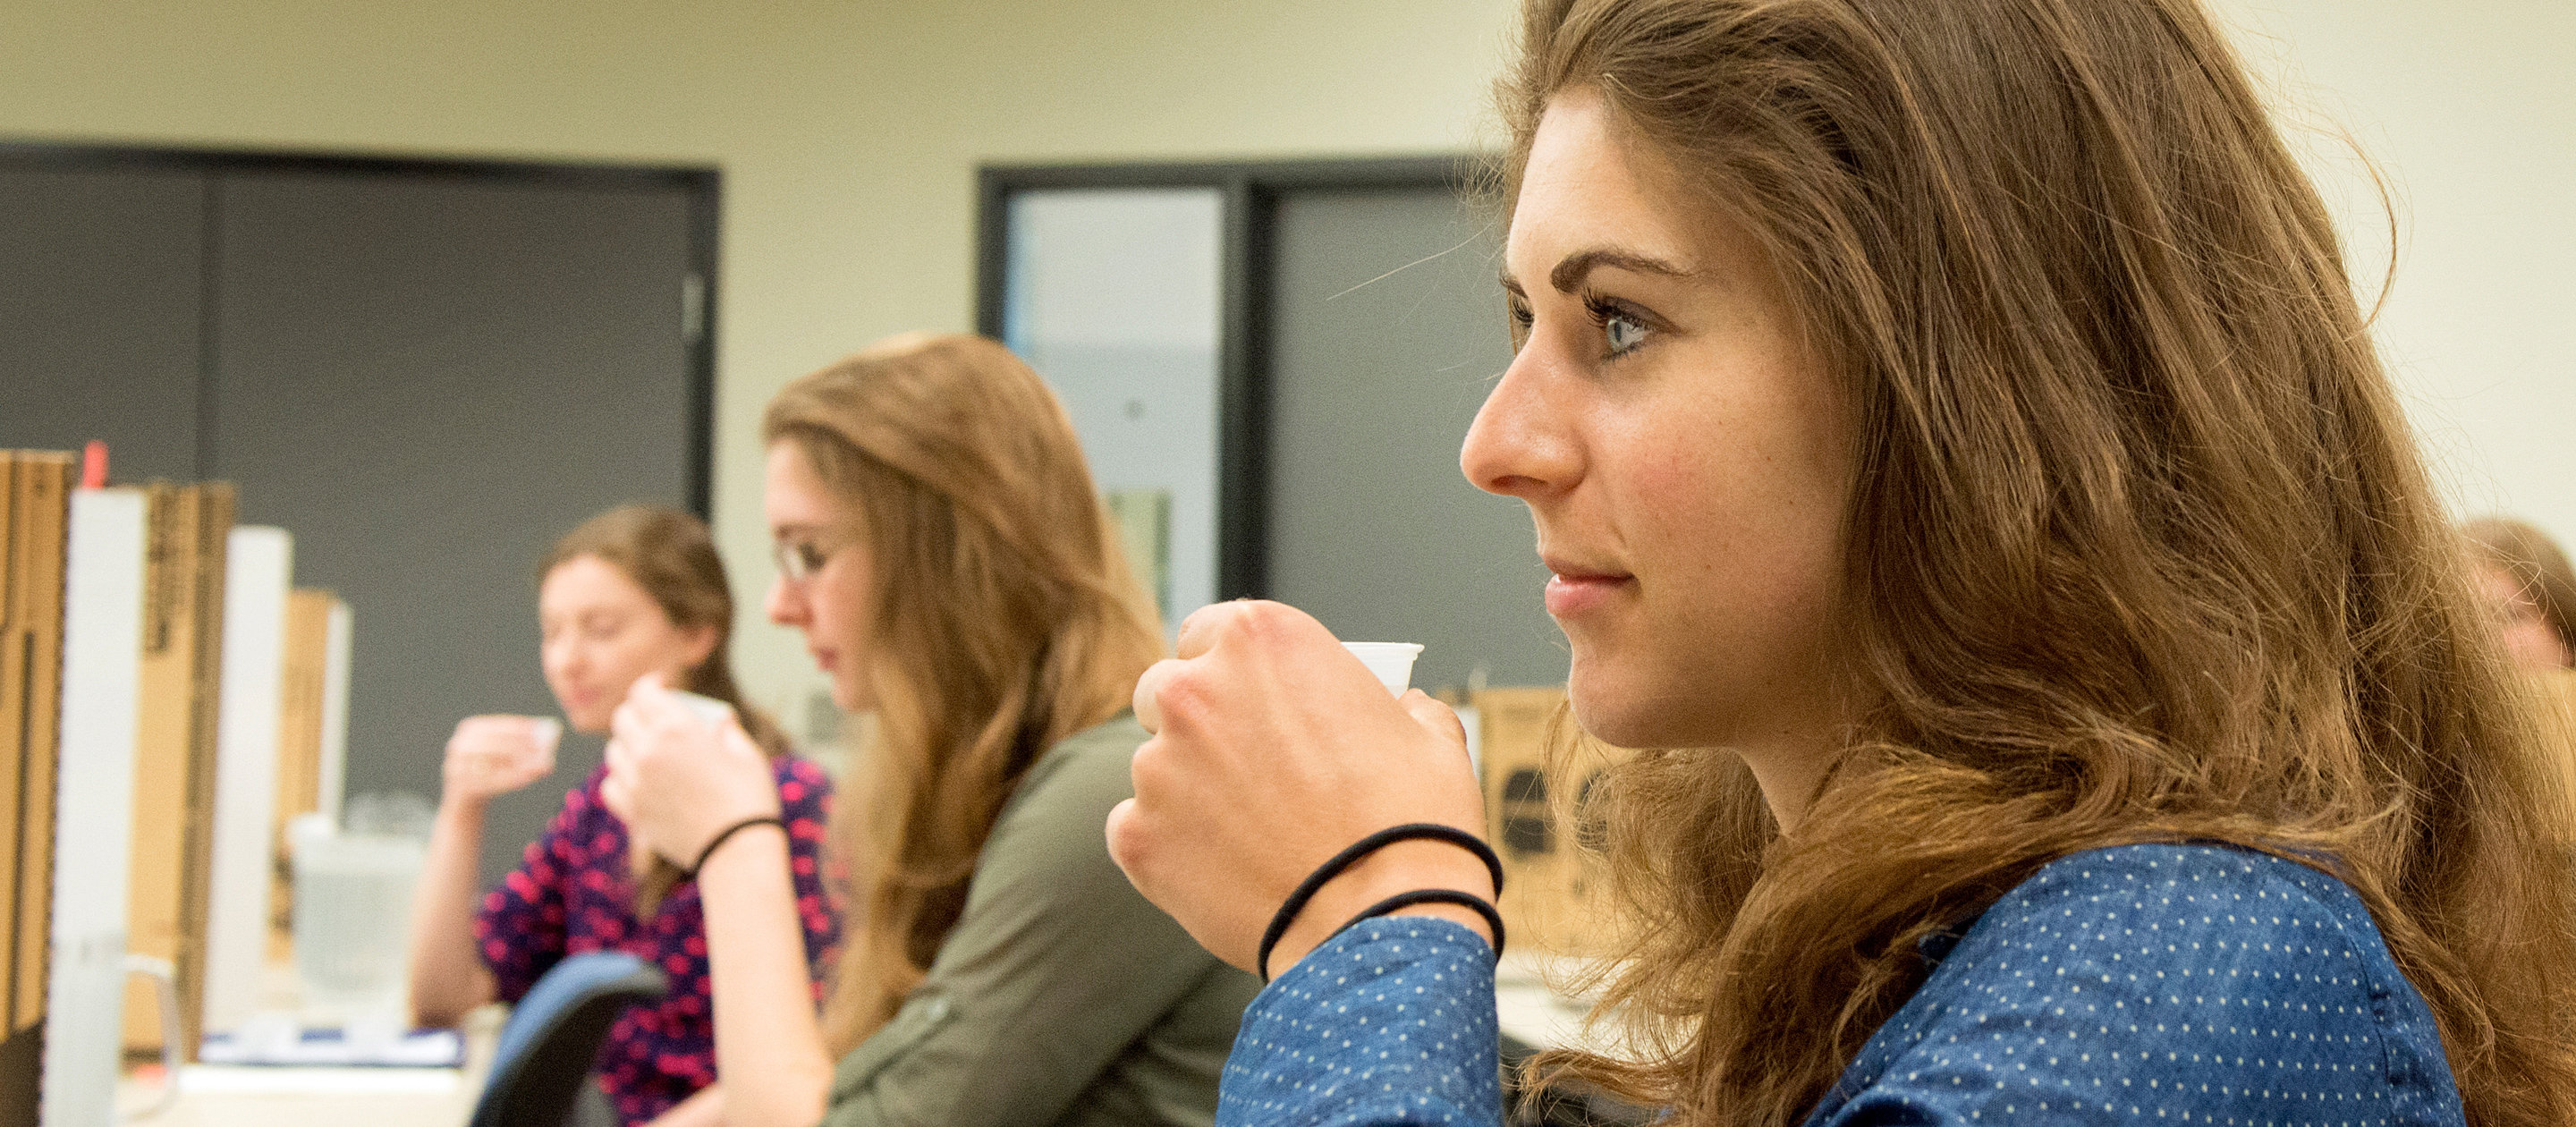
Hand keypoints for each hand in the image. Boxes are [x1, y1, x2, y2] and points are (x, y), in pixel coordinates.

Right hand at [441, 715, 558, 805]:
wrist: (465, 798)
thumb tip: (546, 757)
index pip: (500, 725)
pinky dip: (510, 780)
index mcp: (472, 729)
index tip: (539, 731)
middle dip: (521, 747)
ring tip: (538, 768)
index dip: (521, 728)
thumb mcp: (505, 757)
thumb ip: (523, 751)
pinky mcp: (461, 784)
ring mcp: (458, 764)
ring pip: (493, 763)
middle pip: (496, 743)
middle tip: (542, 751)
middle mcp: (461, 744)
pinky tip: (526, 780)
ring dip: (518, 765)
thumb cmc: (492, 770)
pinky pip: (490, 781)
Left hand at [603, 673, 780, 867]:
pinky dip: (621, 778)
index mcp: (676, 728)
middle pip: (623, 719)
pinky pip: (611, 785)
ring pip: (613, 752)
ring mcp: (636, 783)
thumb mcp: (746, 753)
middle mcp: (648, 752)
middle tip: (653, 718)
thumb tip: (717, 721)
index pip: (644, 693)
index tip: (661, 686)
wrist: (737, 849)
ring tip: (649, 751)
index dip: (651, 685)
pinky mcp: (632, 812)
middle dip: (637, 712)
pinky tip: (639, 780)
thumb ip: (725, 729)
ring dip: (628, 745)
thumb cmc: (749, 798)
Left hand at [1108, 600, 1491, 976]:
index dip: (1228, 668)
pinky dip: (1170, 849)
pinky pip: (1137, 830)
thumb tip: (1400, 711)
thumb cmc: (1413, 823)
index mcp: (1262, 640)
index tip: (1248, 701)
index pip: (1210, 632)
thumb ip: (1396, 705)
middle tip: (1245, 771)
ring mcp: (1157, 765)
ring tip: (1253, 838)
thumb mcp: (1428, 734)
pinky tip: (1226, 872)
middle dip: (1196, 724)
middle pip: (1165, 691)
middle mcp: (1195, 689)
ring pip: (1154, 767)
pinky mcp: (1136, 836)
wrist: (1386, 920)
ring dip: (1188, 790)